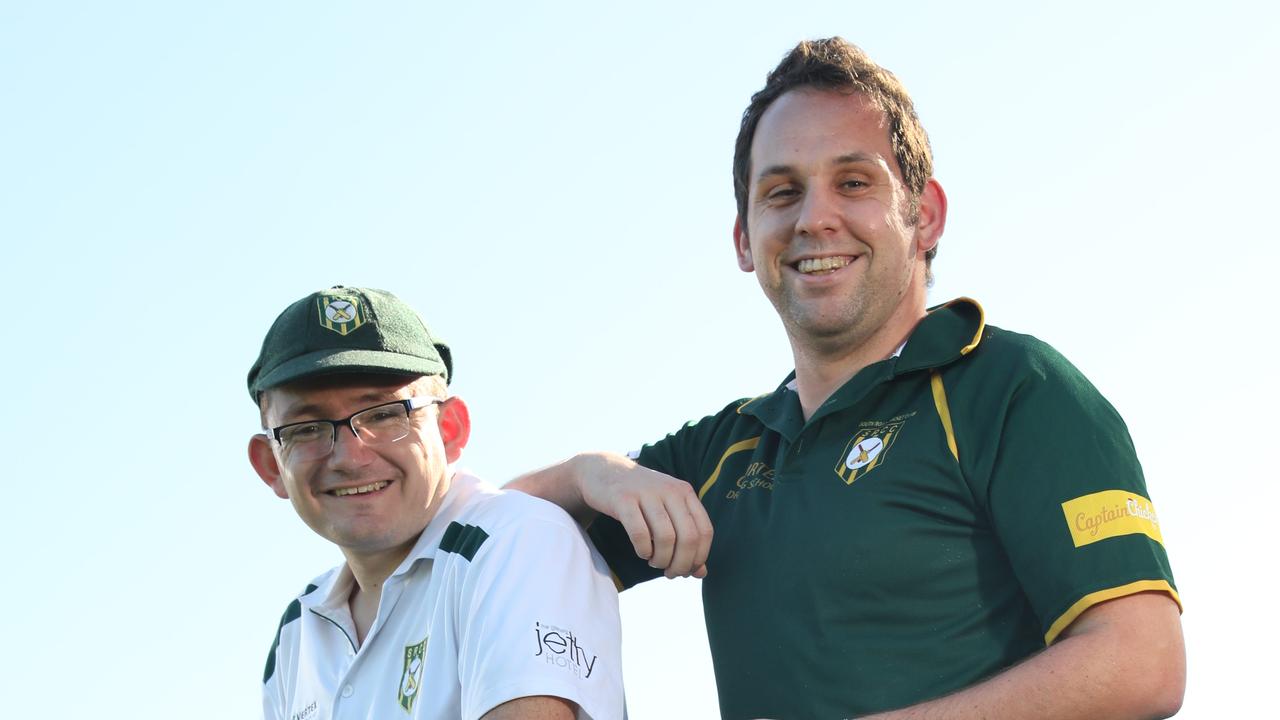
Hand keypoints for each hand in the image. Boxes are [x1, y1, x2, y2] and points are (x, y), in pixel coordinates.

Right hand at [575, 453, 713, 577]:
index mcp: (685, 492)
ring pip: (666, 538)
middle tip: (670, 573)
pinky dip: (643, 550)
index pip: (704, 531)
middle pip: (688, 538)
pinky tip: (642, 552)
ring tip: (654, 562)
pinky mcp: (623, 499)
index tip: (686, 570)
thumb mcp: (667, 513)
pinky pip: (640, 533)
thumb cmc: (640, 498)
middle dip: (681, 564)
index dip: (698, 557)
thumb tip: (701, 573)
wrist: (604, 471)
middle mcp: (670, 490)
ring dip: (661, 560)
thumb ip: (686, 540)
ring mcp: (646, 493)